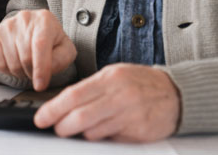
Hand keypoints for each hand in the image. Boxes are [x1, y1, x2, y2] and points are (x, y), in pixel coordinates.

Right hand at [0, 9, 76, 90]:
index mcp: (44, 20)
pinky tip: (15, 63)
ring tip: (27, 66)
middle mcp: (24, 18)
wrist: (35, 28)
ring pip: (11, 63)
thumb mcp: (65, 49)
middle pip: (25, 57)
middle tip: (36, 72)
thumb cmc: (51, 41)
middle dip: (32, 72)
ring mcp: (7, 25)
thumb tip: (46, 70)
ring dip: (20, 72)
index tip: (40, 85)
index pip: (40, 45)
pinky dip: (7, 71)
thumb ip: (61, 59)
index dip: (40, 68)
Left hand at [34, 63, 180, 141]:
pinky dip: (101, 138)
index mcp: (110, 78)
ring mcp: (130, 115)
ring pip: (93, 132)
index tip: (41, 118)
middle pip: (80, 116)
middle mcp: (119, 96)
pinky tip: (103, 132)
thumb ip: (92, 89)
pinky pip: (110, 140)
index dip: (53, 109)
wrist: (176, 94)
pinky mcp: (138, 132)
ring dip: (81, 134)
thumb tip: (64, 105)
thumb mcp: (115, 76)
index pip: (74, 95)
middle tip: (56, 129)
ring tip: (79, 131)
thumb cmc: (141, 84)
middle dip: (62, 126)